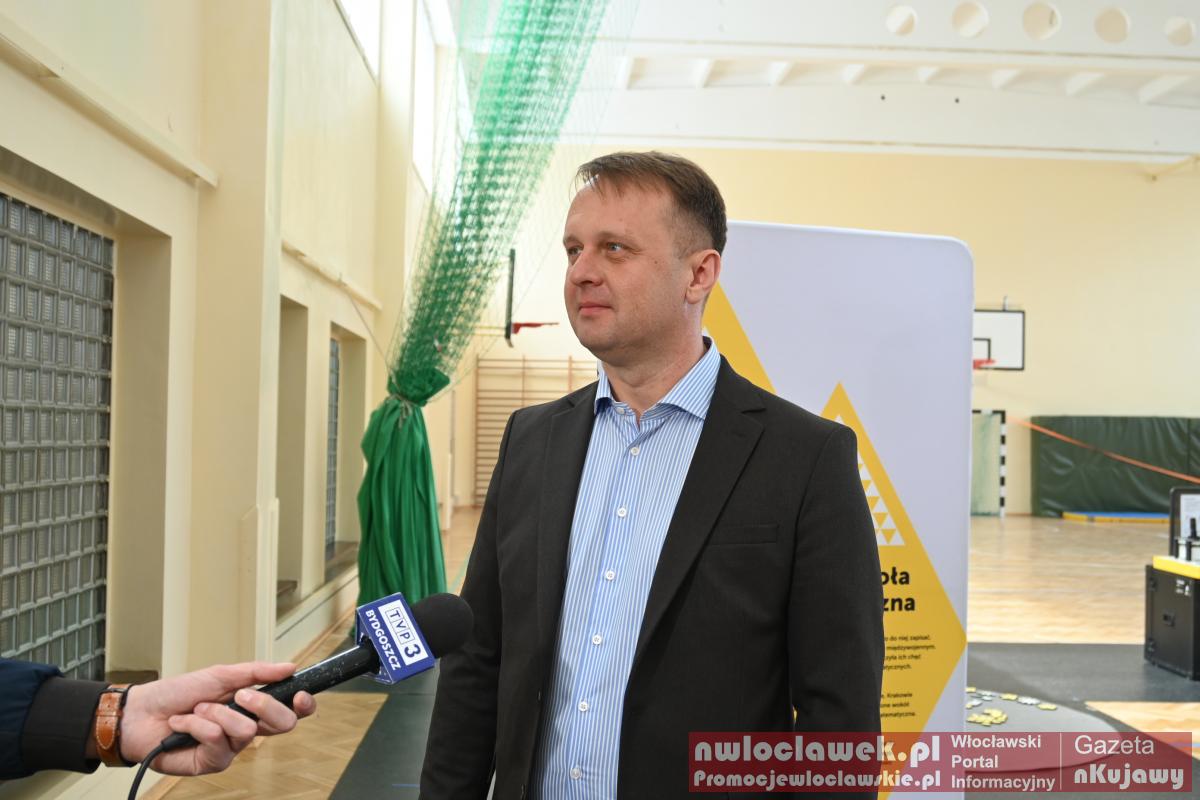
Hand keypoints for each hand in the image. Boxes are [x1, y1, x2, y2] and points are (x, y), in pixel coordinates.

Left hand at [116, 661, 315, 774]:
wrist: (141, 712)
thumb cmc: (177, 693)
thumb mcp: (219, 674)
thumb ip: (256, 672)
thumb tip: (289, 666)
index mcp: (253, 705)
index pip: (290, 709)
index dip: (303, 704)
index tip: (301, 695)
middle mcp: (247, 727)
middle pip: (282, 725)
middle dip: (264, 706)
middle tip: (240, 696)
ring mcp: (231, 747)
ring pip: (246, 731)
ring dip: (217, 714)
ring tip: (196, 710)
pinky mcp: (213, 762)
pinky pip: (218, 742)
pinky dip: (197, 727)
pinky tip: (182, 725)